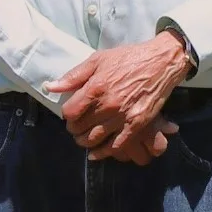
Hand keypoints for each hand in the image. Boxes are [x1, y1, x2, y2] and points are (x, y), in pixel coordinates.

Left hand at [54, 34, 190, 164]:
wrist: (161, 63)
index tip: (71, 112)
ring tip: (84, 137)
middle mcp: (108, 105)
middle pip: (80, 128)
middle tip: (76, 125)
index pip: (70, 112)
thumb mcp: (98, 59)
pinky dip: (102, 152)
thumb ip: (74, 76)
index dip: (67, 114)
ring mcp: (122, 117)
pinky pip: (115, 146)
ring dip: (84, 141)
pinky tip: (96, 152)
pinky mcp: (136, 126)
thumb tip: (50, 87)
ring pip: (94, 139)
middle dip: (74, 128)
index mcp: (96, 87)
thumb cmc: (128, 58)